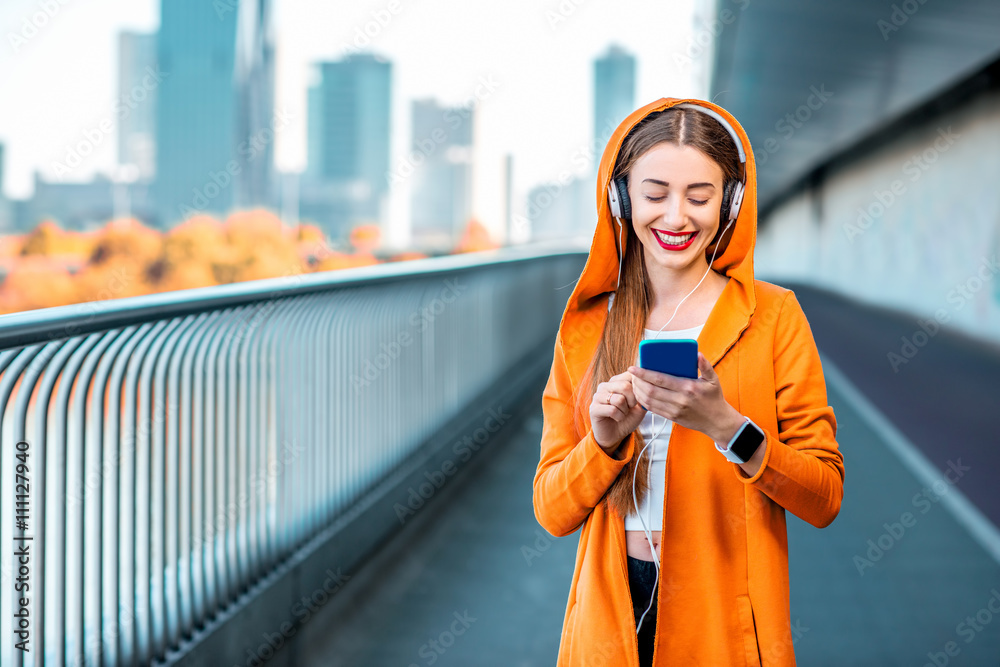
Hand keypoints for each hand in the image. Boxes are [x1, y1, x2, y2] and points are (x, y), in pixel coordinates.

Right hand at [590, 371, 646, 455]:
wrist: (615, 435)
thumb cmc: (627, 418)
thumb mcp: (640, 405)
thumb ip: (643, 393)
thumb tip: (648, 384)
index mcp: (616, 381)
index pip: (630, 374)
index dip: (639, 387)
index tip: (638, 398)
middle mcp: (605, 385)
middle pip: (625, 386)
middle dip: (633, 401)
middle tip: (630, 408)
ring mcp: (598, 396)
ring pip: (619, 399)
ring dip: (625, 411)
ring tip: (622, 413)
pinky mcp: (594, 408)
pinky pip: (612, 410)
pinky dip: (619, 417)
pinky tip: (617, 418)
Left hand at [627, 352, 743, 443]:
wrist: (717, 421)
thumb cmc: (714, 398)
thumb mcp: (713, 379)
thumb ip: (705, 366)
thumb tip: (698, 354)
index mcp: (687, 388)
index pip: (660, 379)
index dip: (644, 373)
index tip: (633, 368)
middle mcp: (679, 400)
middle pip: (651, 391)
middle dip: (637, 382)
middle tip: (631, 374)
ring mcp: (674, 410)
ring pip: (649, 401)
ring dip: (638, 392)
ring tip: (634, 383)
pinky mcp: (672, 418)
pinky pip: (653, 409)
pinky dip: (644, 401)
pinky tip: (640, 393)